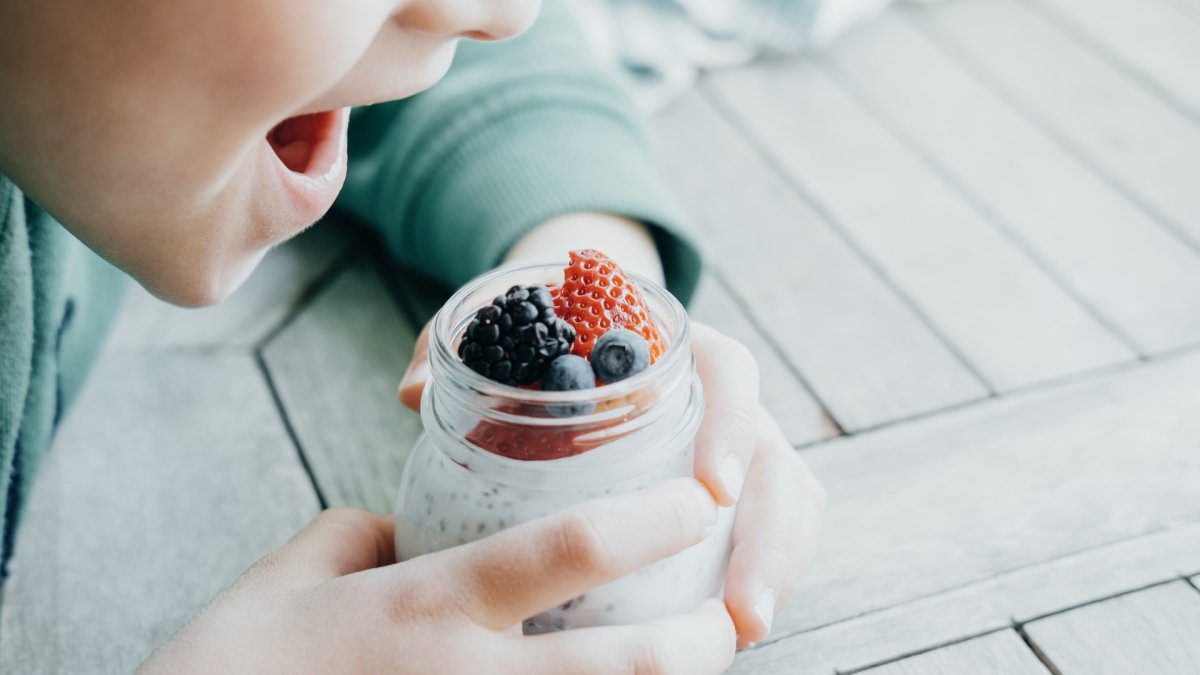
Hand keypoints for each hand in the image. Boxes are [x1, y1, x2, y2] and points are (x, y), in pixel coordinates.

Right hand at [140, 481, 735, 673]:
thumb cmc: (225, 669)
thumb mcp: (285, 579)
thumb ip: (356, 538)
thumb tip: (398, 530)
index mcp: (427, 605)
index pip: (571, 547)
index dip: (653, 519)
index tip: (697, 501)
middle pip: (624, 663)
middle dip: (698, 642)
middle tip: (728, 620)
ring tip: (697, 667)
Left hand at [398, 321, 826, 646]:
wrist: (580, 325)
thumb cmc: (541, 334)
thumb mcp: (500, 323)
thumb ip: (456, 348)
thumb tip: (412, 393)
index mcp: (676, 345)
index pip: (728, 372)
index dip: (729, 427)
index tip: (709, 491)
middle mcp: (717, 395)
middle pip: (772, 456)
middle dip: (768, 536)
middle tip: (740, 610)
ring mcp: (732, 443)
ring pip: (785, 500)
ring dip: (775, 567)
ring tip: (744, 631)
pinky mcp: (733, 488)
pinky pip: (770, 529)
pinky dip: (764, 573)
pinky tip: (733, 627)